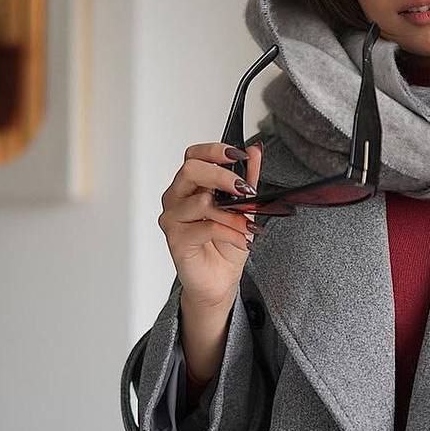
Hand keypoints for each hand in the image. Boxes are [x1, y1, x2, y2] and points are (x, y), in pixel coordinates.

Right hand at [159, 140, 264, 308]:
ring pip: (201, 201)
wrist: (219, 280)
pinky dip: (230, 233)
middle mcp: (177, 197)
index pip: (194, 156)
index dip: (215, 151)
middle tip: (245, 190)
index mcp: (190, 185)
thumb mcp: (244, 208)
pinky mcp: (176, 239)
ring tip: (247, 225)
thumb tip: (256, 150)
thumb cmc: (226, 244)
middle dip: (223, 176)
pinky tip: (241, 241)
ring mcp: (173, 218)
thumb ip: (248, 179)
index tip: (240, 155)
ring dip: (232, 213)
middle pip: (191, 169)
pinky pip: (206, 227)